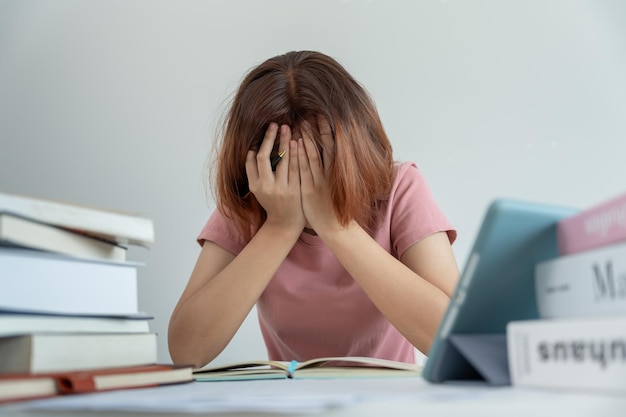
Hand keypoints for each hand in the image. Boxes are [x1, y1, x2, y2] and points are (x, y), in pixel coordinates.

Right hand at [245, 123, 305, 231]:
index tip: (264, 131)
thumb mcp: (259, 191)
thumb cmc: (272, 204)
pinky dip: (297, 153)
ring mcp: (281, 189)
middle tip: (275, 124)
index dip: (258, 144)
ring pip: (282, 160)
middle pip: (265, 156)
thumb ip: (255, 173)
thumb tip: (252, 150)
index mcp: (255, 186)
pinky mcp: (295, 190)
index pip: (251, 161)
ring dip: (285, 141)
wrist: (286, 224)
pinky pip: (296, 167)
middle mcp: (266, 187)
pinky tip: (298, 141)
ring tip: (287, 128)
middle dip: (270, 138)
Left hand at [298, 115, 340, 234]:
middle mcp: (330, 174)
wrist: (335, 226)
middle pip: (325, 146)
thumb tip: (329, 156)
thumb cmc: (334, 206)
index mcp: (336, 172)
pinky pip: (305, 168)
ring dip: (307, 138)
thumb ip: (332, 172)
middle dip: (318, 129)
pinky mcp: (311, 189)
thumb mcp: (336, 186)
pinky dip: (301, 155)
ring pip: (313, 154)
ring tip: (301, 123)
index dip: (327, 131)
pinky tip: (297, 143)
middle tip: (312, 113)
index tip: (321, 117)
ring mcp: (320, 181)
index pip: (332, 146)